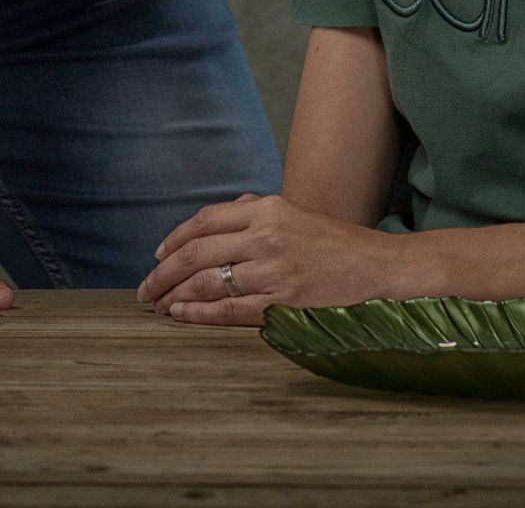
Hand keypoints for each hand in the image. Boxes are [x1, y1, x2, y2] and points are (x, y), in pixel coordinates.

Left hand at [138, 193, 399, 325]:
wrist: (380, 270)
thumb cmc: (336, 244)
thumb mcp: (295, 215)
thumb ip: (257, 213)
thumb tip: (220, 216)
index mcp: (269, 210)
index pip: (206, 221)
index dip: (175, 238)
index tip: (157, 254)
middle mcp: (267, 236)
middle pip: (198, 252)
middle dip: (163, 272)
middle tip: (144, 289)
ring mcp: (274, 270)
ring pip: (208, 281)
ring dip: (174, 294)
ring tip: (157, 306)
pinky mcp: (282, 303)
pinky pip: (229, 309)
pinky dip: (199, 312)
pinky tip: (181, 314)